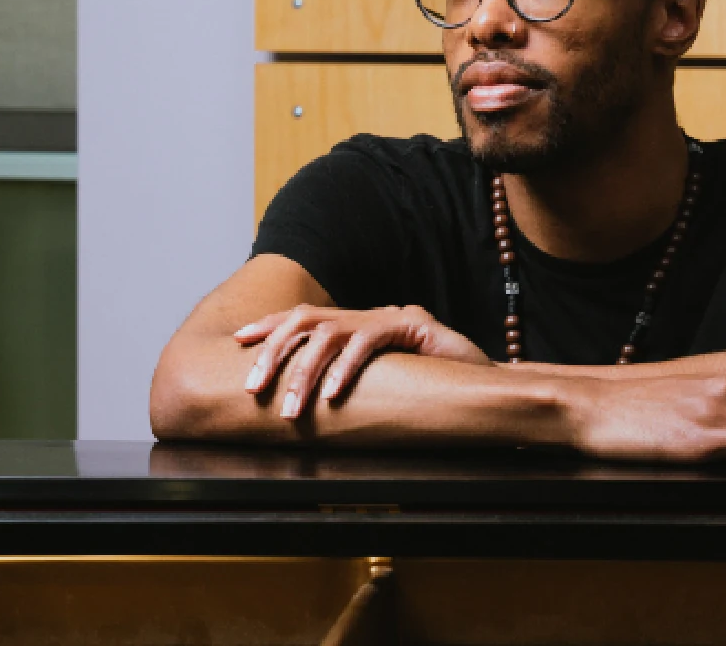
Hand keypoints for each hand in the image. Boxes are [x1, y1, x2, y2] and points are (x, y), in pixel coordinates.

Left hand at [234, 304, 491, 417]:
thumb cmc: (430, 388)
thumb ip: (348, 384)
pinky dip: (345, 369)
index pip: (303, 318)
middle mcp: (368, 315)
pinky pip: (368, 342)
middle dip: (273, 353)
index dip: (269, 327)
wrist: (487, 381)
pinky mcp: (413, 324)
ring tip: (291, 409)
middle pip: (305, 321)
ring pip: (330, 333)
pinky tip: (332, 396)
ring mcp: (390, 316)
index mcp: (356, 326)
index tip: (238, 343)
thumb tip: (303, 406)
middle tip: (253, 390)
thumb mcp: (380, 385)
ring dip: (303, 372)